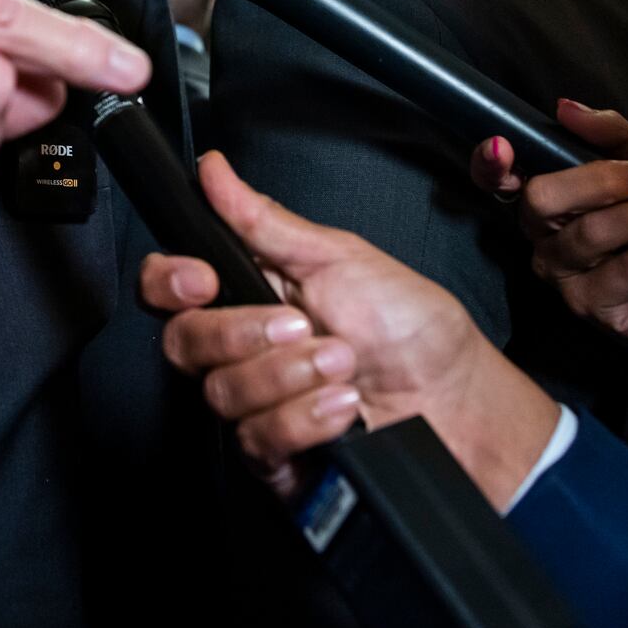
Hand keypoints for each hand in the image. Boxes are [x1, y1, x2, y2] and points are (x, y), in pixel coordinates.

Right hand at [139, 152, 560, 507]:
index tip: (202, 280)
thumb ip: (265, 222)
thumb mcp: (340, 258)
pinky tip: (344, 409)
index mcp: (248, 292)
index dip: (169, 282)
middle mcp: (241, 350)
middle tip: (302, 324)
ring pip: (221, 394)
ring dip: (287, 376)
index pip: (168, 288)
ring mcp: (256, 406)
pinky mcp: (276, 458)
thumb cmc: (409, 325)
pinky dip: (303, 419)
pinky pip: (257, 441)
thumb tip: (214, 169)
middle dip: (241, 333)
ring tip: (344, 365)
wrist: (459, 401)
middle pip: (184, 342)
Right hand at [470, 102, 627, 401]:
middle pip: (542, 199)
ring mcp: (562, 276)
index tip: (502, 146)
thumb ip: (614, 137)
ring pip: (592, 232)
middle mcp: (541, 238)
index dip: (490, 164)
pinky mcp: (592, 307)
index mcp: (546, 200)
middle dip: (598, 179)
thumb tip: (567, 107)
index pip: (499, 180)